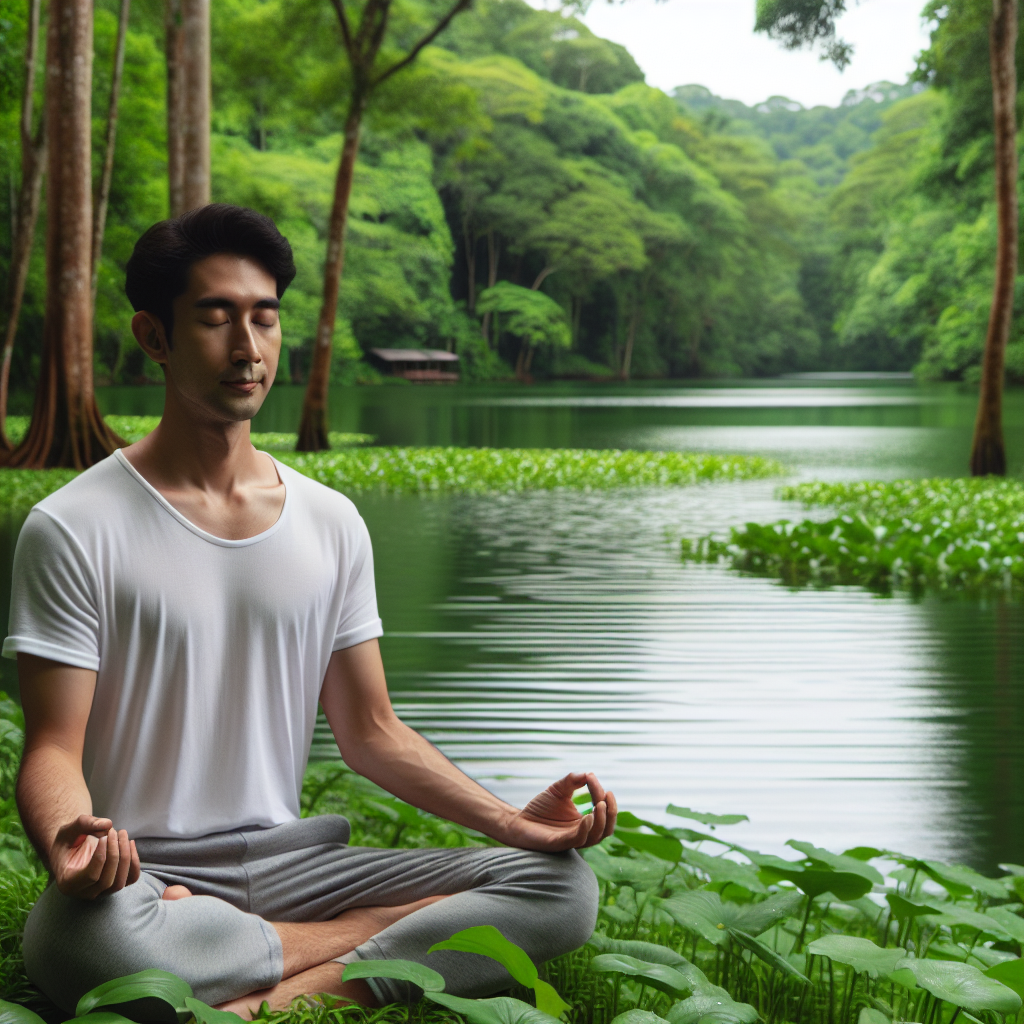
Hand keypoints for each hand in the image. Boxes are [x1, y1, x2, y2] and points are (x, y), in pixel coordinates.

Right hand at [50, 815, 140, 898]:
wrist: (72, 848)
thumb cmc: (68, 839)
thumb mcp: (69, 829)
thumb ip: (85, 824)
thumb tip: (108, 824)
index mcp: (68, 883)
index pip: (91, 876)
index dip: (102, 855)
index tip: (105, 836)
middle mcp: (84, 892)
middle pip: (107, 880)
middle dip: (115, 853)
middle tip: (115, 831)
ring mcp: (101, 892)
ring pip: (120, 882)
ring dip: (126, 856)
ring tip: (122, 834)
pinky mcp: (114, 885)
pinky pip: (131, 878)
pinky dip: (134, 862)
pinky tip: (130, 843)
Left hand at [502, 772, 616, 851]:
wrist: (518, 821)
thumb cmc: (540, 808)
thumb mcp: (559, 790)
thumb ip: (572, 781)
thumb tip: (588, 774)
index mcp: (585, 823)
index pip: (602, 810)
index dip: (600, 793)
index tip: (591, 777)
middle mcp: (582, 833)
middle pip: (606, 829)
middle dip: (611, 812)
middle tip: (607, 795)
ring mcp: (571, 840)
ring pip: (595, 837)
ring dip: (601, 821)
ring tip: (599, 804)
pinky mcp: (559, 844)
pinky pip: (577, 840)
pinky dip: (585, 830)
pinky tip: (587, 817)